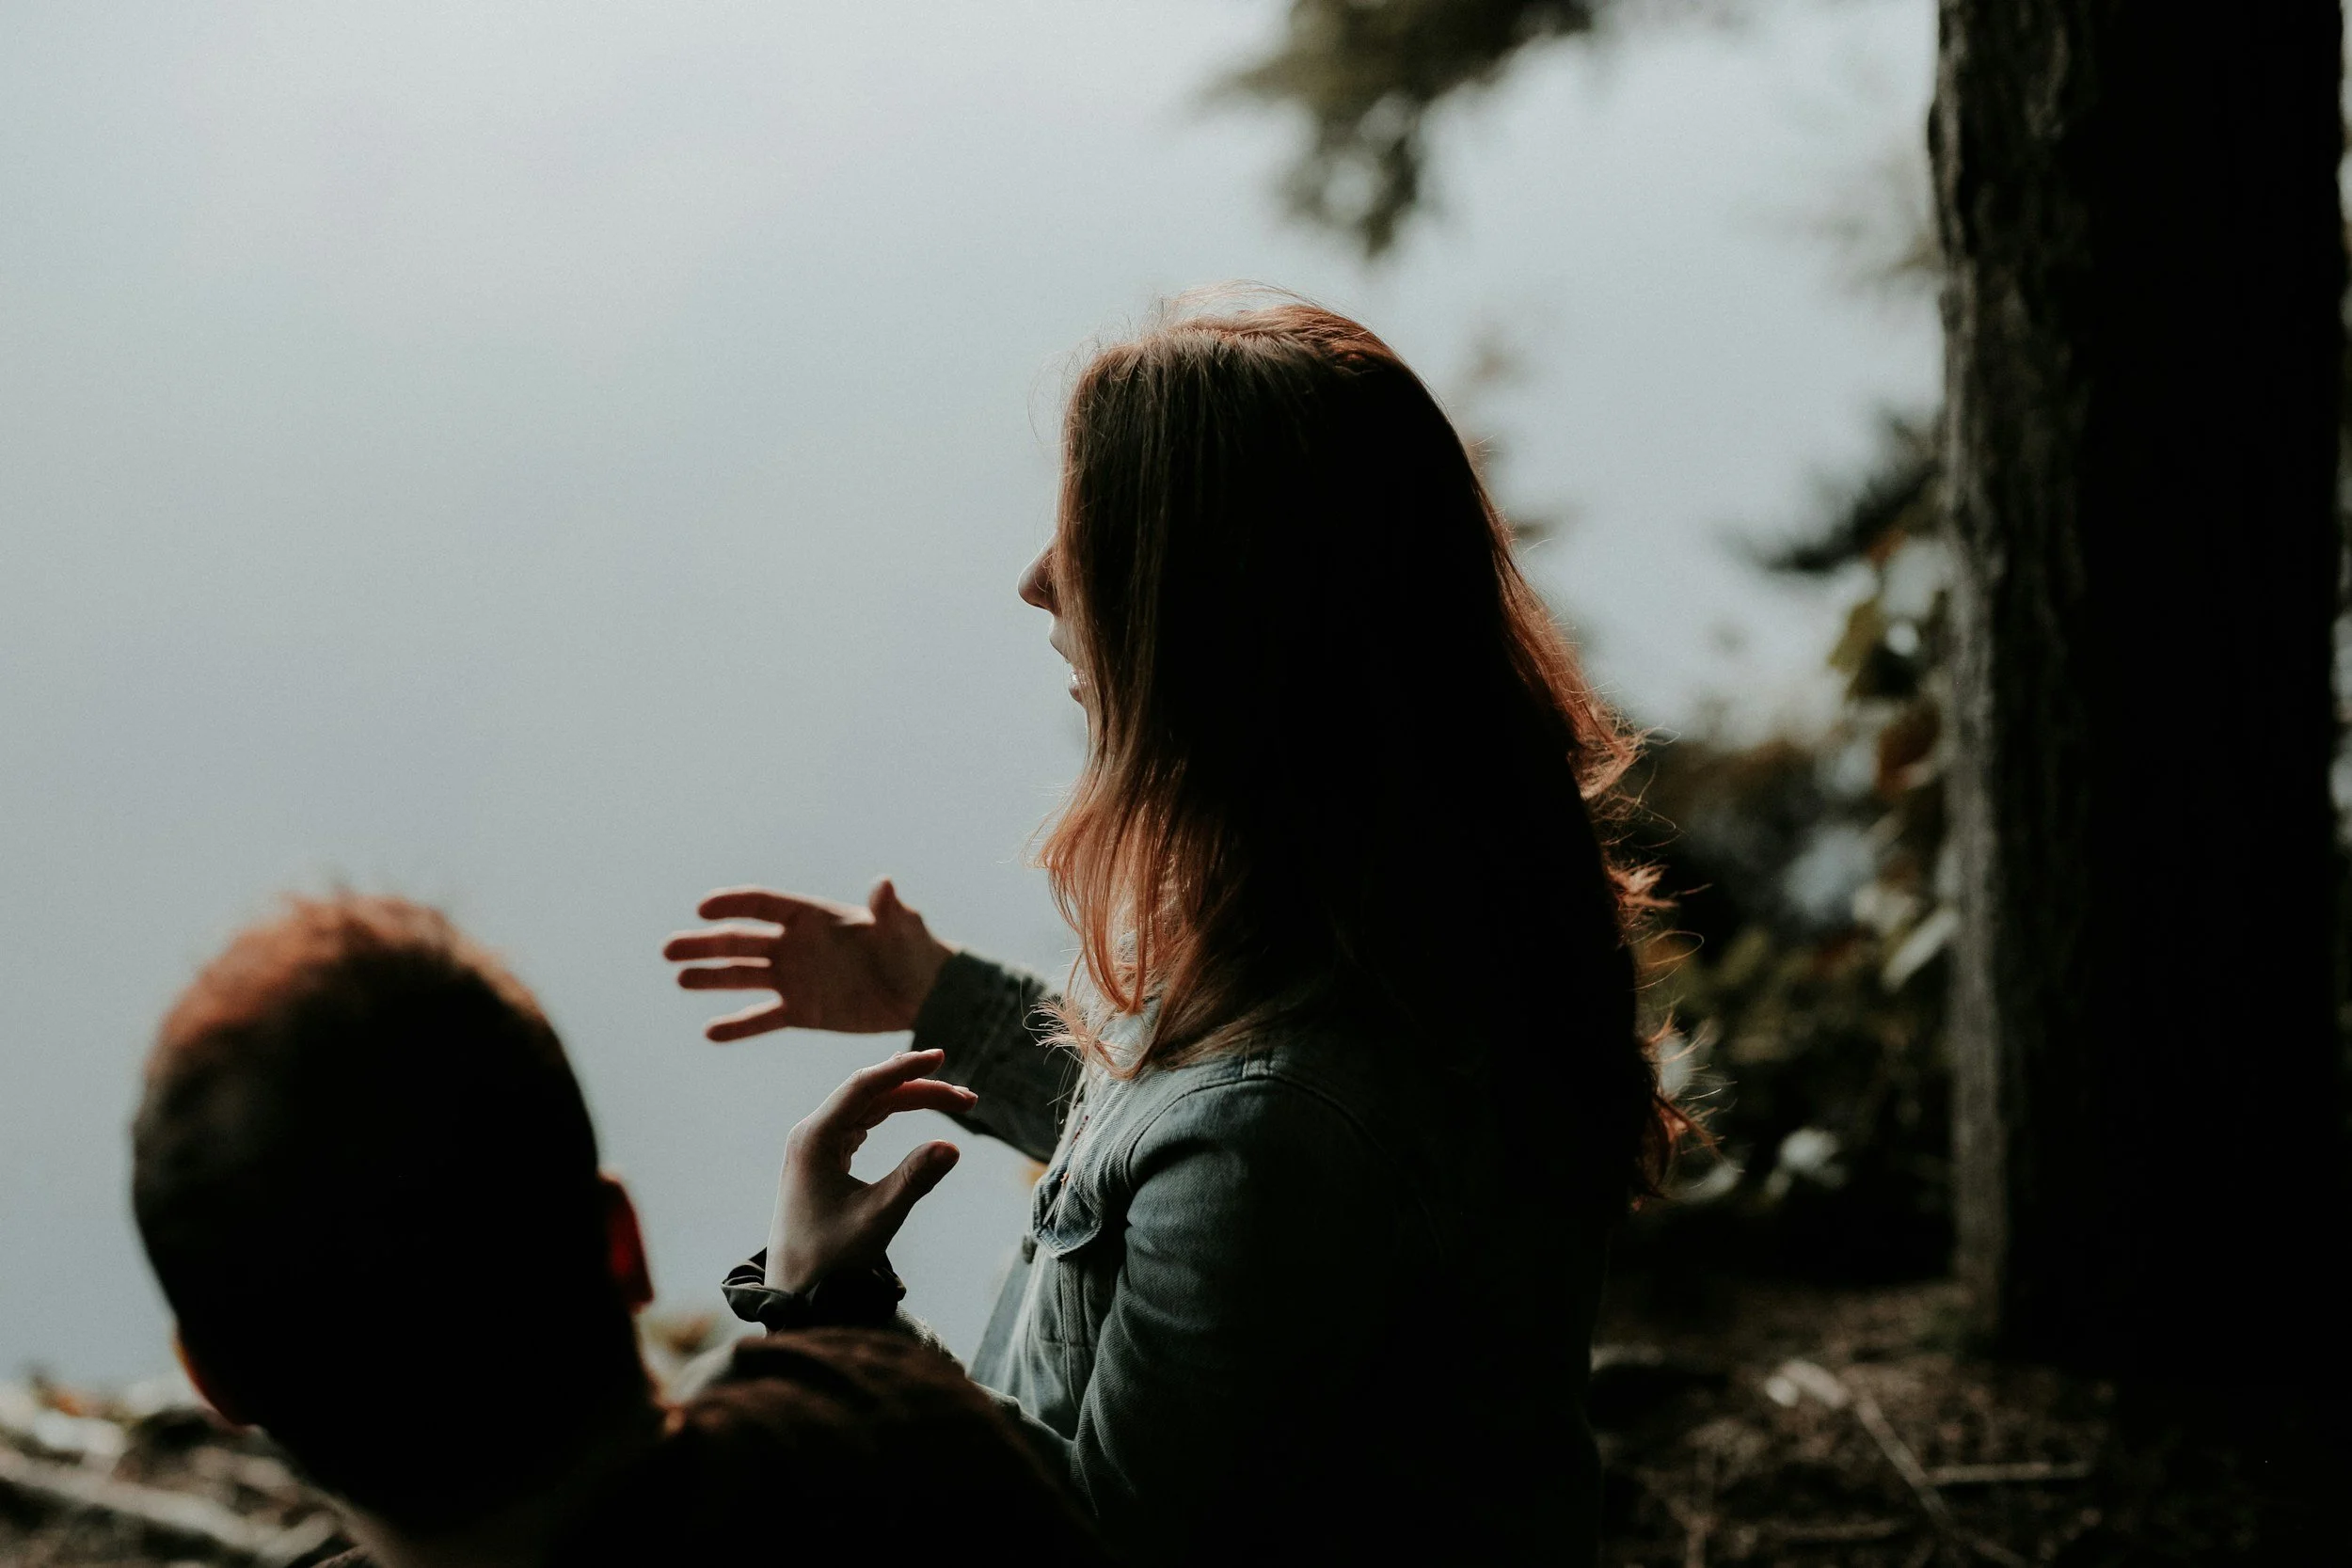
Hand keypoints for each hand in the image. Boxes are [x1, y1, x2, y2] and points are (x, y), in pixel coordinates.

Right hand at [662, 880, 954, 1041]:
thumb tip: (884, 885)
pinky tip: (711, 1032)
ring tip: (680, 979)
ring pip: (744, 977)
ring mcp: (794, 978)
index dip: (733, 904)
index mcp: (813, 917)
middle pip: (741, 941)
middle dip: (705, 944)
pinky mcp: (801, 1011)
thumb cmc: (914, 951)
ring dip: (711, 978)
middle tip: (668, 950)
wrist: (923, 993)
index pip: (764, 904)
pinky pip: (763, 1019)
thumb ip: (889, 910)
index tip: (703, 909)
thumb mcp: (903, 928)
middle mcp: (795, 945)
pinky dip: (738, 1026)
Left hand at [769, 1050, 973, 1291]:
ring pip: (869, 1106)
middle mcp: (811, 1134)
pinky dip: (892, 1113)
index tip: (940, 1057)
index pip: (863, 1087)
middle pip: (871, 1093)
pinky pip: (862, 1122)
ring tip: (955, 1102)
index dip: (903, 1069)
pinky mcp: (824, 1158)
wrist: (795, 1291)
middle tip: (968, 1100)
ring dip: (910, 1100)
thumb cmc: (830, 1259)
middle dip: (919, 1089)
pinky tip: (913, 1104)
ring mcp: (816, 1145)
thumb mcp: (877, 1219)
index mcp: (813, 1139)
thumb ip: (914, 1180)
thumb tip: (953, 1146)